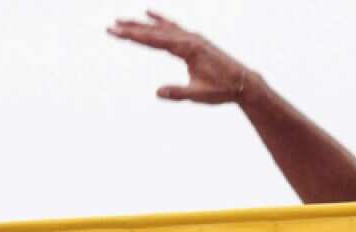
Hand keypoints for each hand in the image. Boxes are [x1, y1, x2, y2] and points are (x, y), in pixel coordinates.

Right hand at [108, 11, 251, 104]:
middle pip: (155, 31)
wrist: (243, 82)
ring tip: (122, 21)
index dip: (134, 36)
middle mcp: (189, 38)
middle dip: (132, 28)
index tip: (117, 33)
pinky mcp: (195, 40)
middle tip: (111, 26)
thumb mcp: (199, 95)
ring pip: (162, 27)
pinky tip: (149, 13)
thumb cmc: (221, 90)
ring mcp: (192, 37)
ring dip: (142, 24)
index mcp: (188, 49)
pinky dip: (160, 20)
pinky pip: (173, 27)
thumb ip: (178, 93)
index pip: (155, 40)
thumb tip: (158, 92)